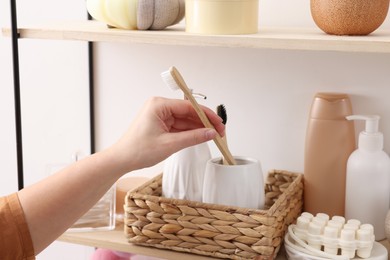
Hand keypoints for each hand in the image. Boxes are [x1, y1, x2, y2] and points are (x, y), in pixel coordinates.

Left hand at [108, 97, 224, 171]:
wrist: (122, 160)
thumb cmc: (138, 150)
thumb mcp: (170, 144)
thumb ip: (193, 137)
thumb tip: (211, 133)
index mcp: (159, 105)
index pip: (189, 106)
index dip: (207, 115)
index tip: (219, 123)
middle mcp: (160, 106)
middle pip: (188, 112)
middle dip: (204, 122)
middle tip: (220, 131)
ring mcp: (160, 115)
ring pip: (185, 119)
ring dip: (198, 127)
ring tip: (214, 135)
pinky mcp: (160, 124)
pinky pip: (179, 126)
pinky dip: (190, 132)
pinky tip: (201, 136)